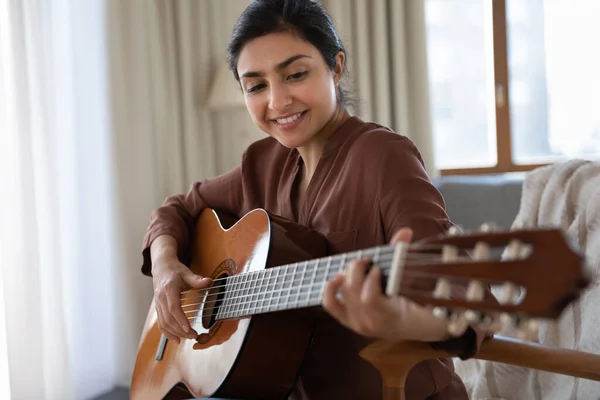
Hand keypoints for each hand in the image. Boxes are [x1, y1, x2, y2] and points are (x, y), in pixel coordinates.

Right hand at [152, 256, 211, 342]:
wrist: (161, 268)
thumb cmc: (175, 271)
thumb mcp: (187, 273)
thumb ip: (197, 279)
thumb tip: (209, 281)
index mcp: (169, 289)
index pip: (173, 308)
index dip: (180, 319)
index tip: (188, 329)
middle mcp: (161, 298)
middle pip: (169, 318)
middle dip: (180, 329)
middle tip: (193, 335)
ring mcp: (158, 304)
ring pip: (164, 323)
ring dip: (175, 333)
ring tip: (188, 338)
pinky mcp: (158, 308)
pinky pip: (160, 323)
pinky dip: (167, 333)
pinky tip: (176, 339)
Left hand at [322, 228, 449, 341]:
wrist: (416, 329)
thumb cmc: (420, 307)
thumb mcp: (418, 288)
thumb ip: (406, 258)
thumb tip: (405, 231)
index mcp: (390, 316)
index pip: (369, 298)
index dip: (371, 280)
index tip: (378, 269)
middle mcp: (370, 323)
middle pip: (353, 290)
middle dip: (357, 269)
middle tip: (367, 261)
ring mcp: (356, 323)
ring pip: (343, 292)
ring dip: (348, 274)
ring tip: (359, 266)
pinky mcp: (346, 320)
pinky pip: (330, 304)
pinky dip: (330, 289)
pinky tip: (337, 277)